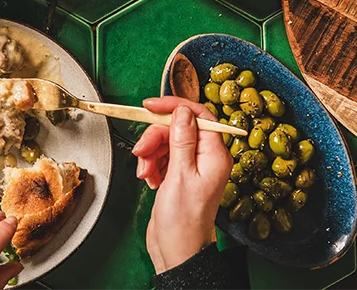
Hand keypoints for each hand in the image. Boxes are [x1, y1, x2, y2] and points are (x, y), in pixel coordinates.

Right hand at [132, 98, 231, 272]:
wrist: (178, 250)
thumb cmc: (184, 221)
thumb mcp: (180, 175)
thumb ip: (181, 139)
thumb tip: (183, 111)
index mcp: (215, 154)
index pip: (199, 115)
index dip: (174, 106)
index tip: (151, 105)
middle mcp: (207, 157)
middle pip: (178, 128)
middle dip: (155, 137)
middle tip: (141, 152)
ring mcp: (193, 166)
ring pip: (167, 142)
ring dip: (150, 154)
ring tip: (145, 173)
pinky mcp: (179, 175)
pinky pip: (162, 157)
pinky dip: (151, 165)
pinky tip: (149, 179)